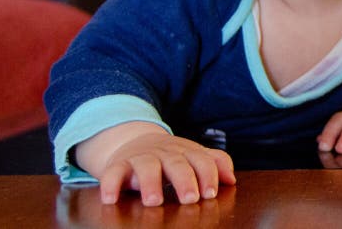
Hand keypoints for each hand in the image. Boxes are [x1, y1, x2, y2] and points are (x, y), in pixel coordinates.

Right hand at [76, 122, 235, 206]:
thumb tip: (231, 180)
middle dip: (184, 180)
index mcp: (186, 152)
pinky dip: (110, 184)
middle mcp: (165, 153)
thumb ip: (215, 163)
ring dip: (150, 183)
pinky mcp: (118, 165)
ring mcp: (141, 158)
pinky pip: (112, 173)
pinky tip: (111, 199)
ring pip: (146, 167)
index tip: (210, 193)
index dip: (207, 175)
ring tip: (154, 201)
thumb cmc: (171, 156)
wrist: (135, 141)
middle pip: (176, 164)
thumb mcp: (194, 156)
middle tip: (190, 198)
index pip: (201, 160)